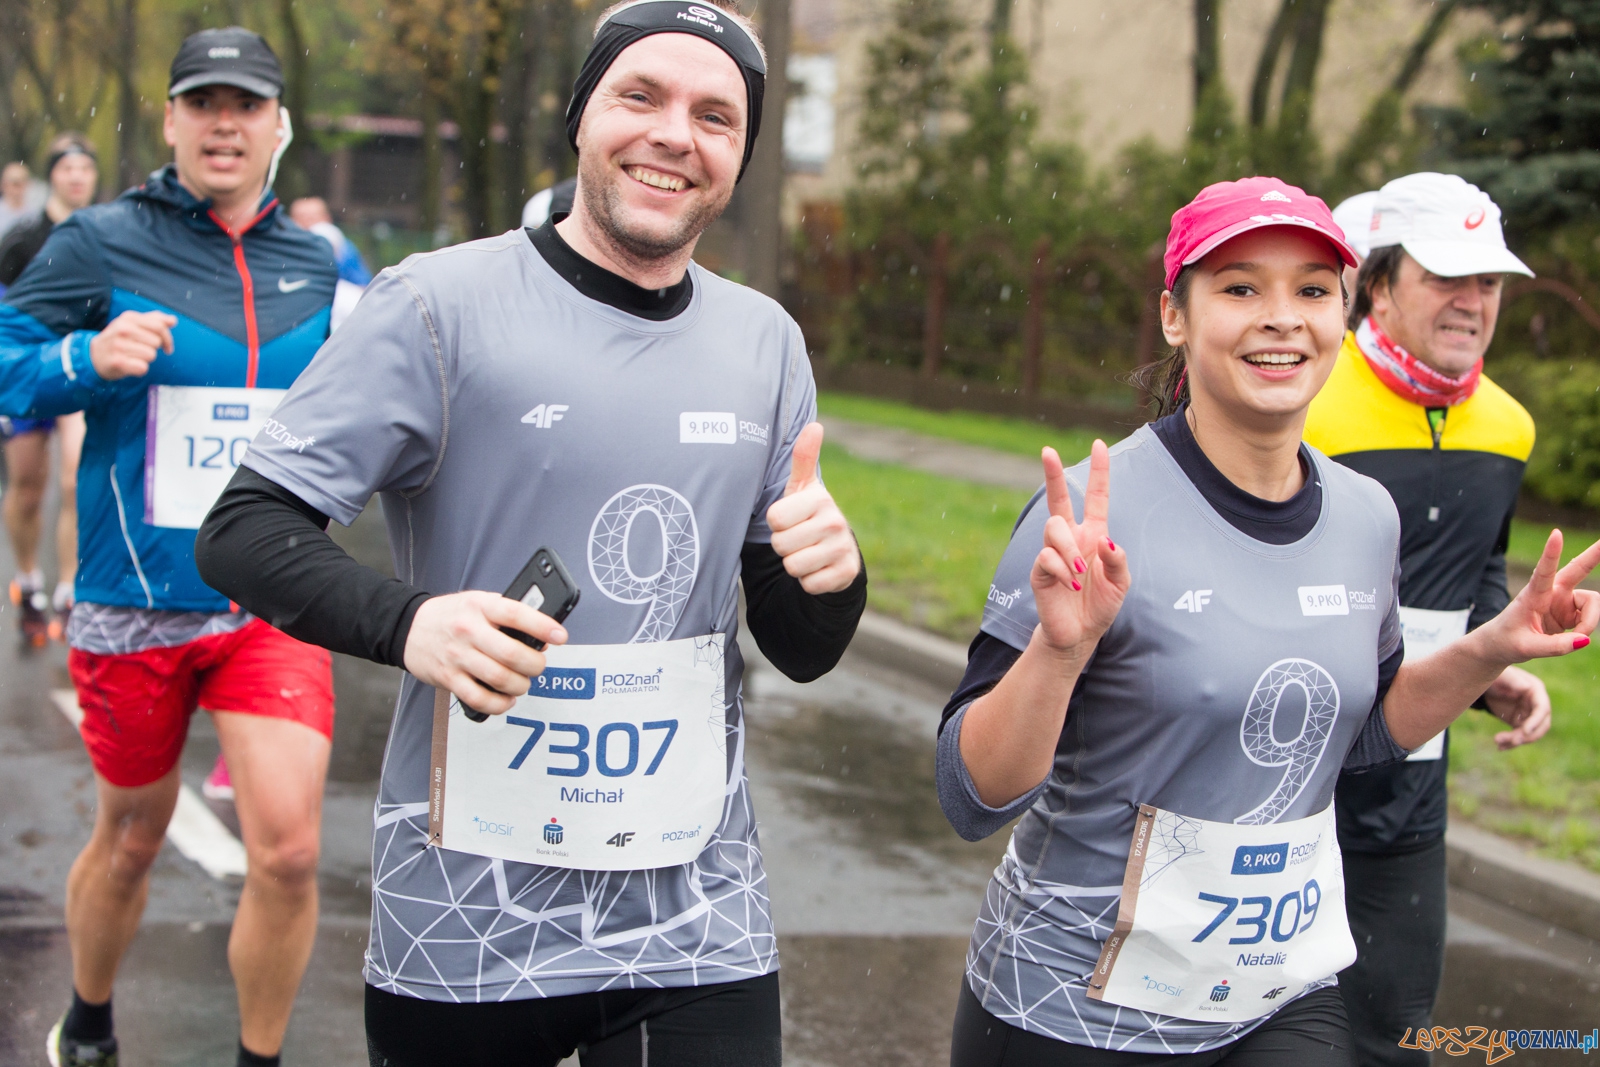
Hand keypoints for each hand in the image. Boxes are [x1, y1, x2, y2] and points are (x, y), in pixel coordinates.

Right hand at [89, 310, 175, 379]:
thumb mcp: (133, 324)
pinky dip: (140, 369)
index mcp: (128, 318)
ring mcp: (119, 345)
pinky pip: (143, 367)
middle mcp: (122, 329)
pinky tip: (129, 365)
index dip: (168, 338)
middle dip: (152, 348)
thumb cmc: (119, 339)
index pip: (160, 326)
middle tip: (139, 349)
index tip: (167, 346)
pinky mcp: (118, 362)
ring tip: (132, 356)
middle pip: (157, 343)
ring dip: (145, 358)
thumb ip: (154, 320)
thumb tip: (173, 320)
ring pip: (151, 355)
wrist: (94, 355)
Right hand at [402, 591, 567, 715]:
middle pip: (512, 653)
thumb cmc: (452, 615)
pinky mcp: (448, 678)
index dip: (542, 626)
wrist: (409, 626)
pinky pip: (479, 698)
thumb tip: (542, 638)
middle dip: (534, 665)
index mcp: (480, 606)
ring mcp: (457, 656)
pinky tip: (506, 699)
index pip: (516, 614)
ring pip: (499, 678)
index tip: (561, 636)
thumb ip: (507, 616)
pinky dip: (499, 704)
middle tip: (537, 666)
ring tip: (522, 682)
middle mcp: (468, 630)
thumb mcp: (479, 602)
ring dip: (520, 685)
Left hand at [766, 422, 860, 593]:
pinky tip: (819, 567)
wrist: (838, 549)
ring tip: (807, 551)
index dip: (777, 523)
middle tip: (799, 537)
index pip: (774, 518)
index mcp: (819, 498)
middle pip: (781, 545)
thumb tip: (815, 425)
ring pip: (793, 567)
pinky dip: (809, 581)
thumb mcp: (803, 487)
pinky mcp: (846, 572)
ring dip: (794, 564)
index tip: (791, 519)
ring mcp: (842, 548)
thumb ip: (804, 458)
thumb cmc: (810, 514)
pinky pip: (809, 585)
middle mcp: (835, 521)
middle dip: (784, 546)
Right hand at [1032, 440, 1127, 656]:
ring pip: (1054, 529)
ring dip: (1069, 550)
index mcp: (1094, 535)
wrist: (1080, 634)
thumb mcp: (1121, 583)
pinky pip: (1045, 557)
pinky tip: (1068, 584)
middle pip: (1058, 499)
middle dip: (1053, 474)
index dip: (1099, 472)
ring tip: (1079, 574)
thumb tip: (1103, 540)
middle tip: (1048, 451)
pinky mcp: (1040, 571)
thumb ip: (1117, 560)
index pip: (1096, 497)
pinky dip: (1060, 569)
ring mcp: (1052, 552)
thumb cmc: (1101, 605)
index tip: (1099, 444)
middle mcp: (1071, 538)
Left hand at [1475, 530, 1599, 664]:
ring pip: (1593, 603)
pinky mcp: (1571, 611)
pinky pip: (1590, 617)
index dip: (1551, 553)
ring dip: (1590, 622)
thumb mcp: (1526, 648)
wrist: (1501, 645)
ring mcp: (1563, 600)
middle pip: (1577, 569)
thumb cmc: (1506, 641)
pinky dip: (1587, 628)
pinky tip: (1574, 637)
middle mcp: (1551, 592)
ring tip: (1577, 638)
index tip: (1556, 533)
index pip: (1543, 571)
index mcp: (1533, 594)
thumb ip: (1554, 646)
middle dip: (1594, 555)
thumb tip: (1584, 640)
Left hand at [1484, 664, 1551, 749]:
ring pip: (1529, 734)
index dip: (1536, 721)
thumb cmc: (1495, 675)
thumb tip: (1526, 688)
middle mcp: (1536, 704)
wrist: (1485, 682)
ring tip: (1498, 741)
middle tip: (1512, 741)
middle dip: (1528, 735)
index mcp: (1536, 691)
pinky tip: (1500, 747)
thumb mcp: (1502, 676)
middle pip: (1541, 725)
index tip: (1525, 731)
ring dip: (1516, 741)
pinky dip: (1510, 743)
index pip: (1542, 709)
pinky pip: (1519, 736)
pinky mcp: (1519, 722)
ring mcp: (1528, 715)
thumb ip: (1513, 680)